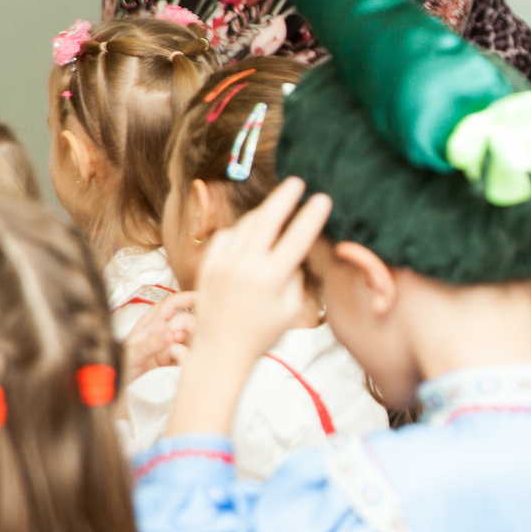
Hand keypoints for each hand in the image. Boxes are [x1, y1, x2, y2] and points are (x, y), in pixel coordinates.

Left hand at [121, 291, 196, 378]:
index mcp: (150, 324)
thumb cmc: (121, 368)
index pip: (170, 305)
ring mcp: (172, 347)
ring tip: (176, 358)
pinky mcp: (177, 362)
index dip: (186, 298)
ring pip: (191, 338)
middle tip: (185, 340)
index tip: (201, 298)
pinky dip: (188, 358)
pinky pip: (189, 356)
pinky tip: (178, 366)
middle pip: (185, 321)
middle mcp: (163, 333)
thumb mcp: (131, 355)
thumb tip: (170, 334)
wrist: (122, 390)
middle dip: (191, 326)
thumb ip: (150, 344)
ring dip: (191, 344)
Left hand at [190, 180, 330, 368]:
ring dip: (264, 211)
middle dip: (284, 198)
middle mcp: (245, 266)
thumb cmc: (261, 334)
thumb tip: (295, 254)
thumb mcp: (290, 310)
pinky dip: (241, 229)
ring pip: (246, 225)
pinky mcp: (208, 265)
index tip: (322, 199)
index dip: (311, 216)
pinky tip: (251, 229)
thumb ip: (294, 278)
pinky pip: (227, 236)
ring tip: (278, 202)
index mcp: (270, 278)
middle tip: (296, 181)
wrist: (219, 349)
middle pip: (268, 220)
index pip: (296, 238)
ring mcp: (223, 263)